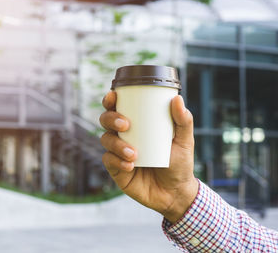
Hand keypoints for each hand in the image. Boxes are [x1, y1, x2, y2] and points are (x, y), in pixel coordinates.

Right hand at [99, 91, 198, 222]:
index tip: (114, 96)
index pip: (119, 107)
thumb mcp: (184, 141)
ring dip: (116, 144)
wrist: (175, 193)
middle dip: (111, 119)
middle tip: (125, 125)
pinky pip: (108, 161)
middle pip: (106, 120)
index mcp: (137, 124)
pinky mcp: (116, 169)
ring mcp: (118, 152)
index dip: (111, 99)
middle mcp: (124, 136)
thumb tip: (177, 99)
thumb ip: (184, 121)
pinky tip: (130, 165)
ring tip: (133, 153)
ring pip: (106, 140)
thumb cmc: (179, 164)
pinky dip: (117, 161)